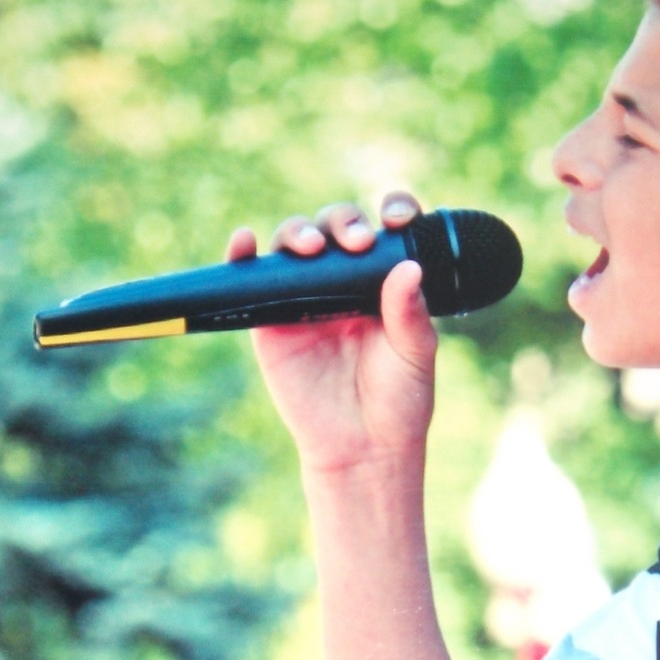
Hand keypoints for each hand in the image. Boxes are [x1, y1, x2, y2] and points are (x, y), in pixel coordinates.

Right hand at [225, 193, 436, 478]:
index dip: (392, 211)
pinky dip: (244, 254)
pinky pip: (252, 278)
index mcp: (384, 281)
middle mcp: (343, 281)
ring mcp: (304, 296)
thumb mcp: (415, 354)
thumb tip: (408, 267)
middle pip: (335, 227)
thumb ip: (410, 313)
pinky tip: (245, 242)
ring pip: (294, 243)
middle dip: (344, 222)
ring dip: (300, 232)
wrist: (362, 448)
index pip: (385, 230)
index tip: (400, 217)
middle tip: (356, 242)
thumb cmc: (398, 401)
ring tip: (312, 248)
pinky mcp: (270, 320)